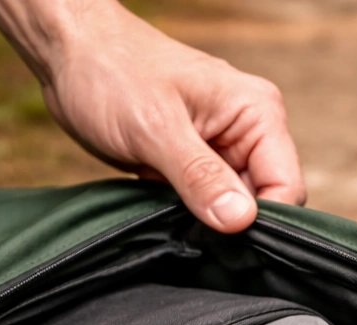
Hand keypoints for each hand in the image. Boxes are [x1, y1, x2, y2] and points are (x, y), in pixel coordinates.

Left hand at [0, 1, 304, 232]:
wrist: (70, 54)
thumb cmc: (111, 72)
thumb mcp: (155, 128)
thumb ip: (201, 177)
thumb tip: (240, 220)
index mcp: (256, 113)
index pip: (286, 187)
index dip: (260, 220)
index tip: (222, 237)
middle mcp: (247, 131)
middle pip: (263, 203)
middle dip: (230, 224)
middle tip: (187, 228)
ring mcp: (220, 149)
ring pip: (232, 209)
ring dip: (205, 222)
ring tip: (168, 212)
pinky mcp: (193, 165)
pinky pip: (204, 205)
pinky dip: (186, 217)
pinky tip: (161, 211)